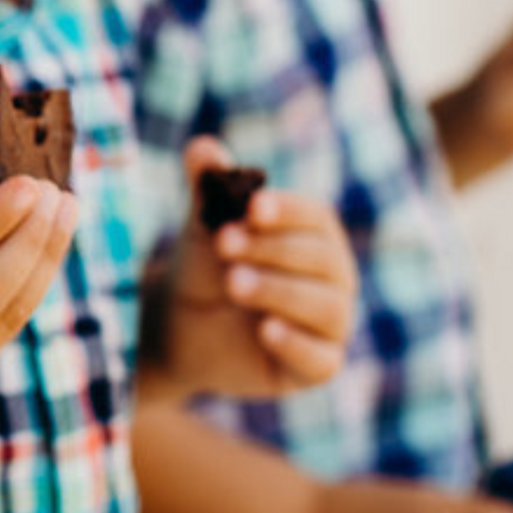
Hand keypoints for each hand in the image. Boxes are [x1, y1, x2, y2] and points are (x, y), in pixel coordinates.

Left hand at [149, 138, 357, 399]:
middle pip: (323, 259)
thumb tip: (201, 146)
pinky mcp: (316, 366)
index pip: (317, 218)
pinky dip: (296, 343)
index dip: (288, 212)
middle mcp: (333, 278)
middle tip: (224, 243)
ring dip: (279, 291)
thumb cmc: (204, 270)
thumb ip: (208, 189)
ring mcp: (329, 324)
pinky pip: (323, 359)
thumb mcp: (204, 229)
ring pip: (325, 306)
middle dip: (272, 250)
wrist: (179, 327)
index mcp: (315, 237)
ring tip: (234, 282)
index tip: (252, 207)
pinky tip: (265, 330)